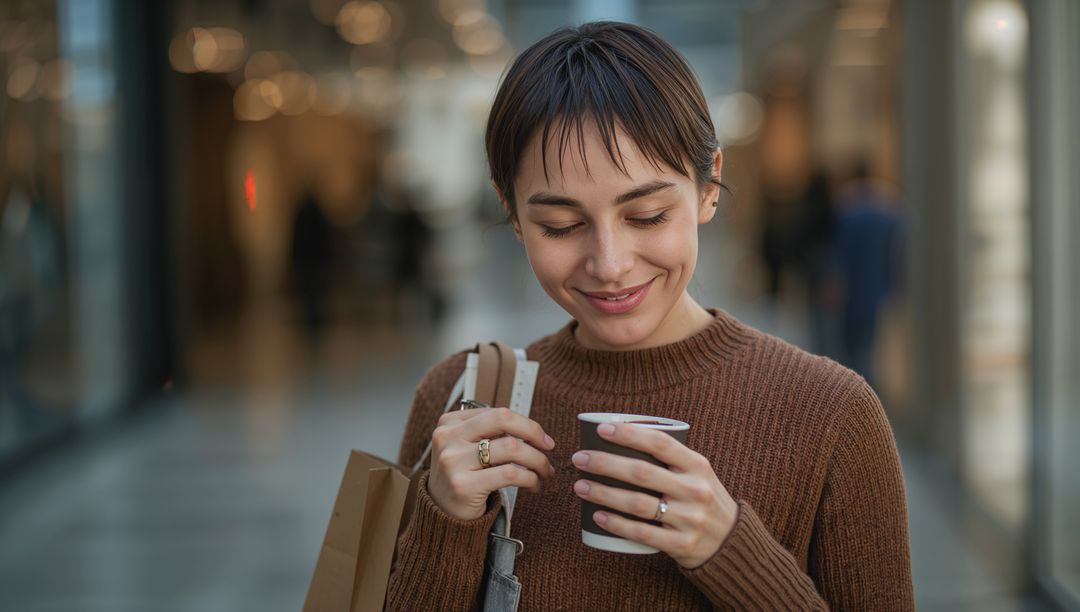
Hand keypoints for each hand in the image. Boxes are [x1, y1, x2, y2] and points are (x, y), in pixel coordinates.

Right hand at [428, 407, 556, 520]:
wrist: (442, 513)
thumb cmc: (463, 476)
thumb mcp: (467, 447)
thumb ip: (491, 433)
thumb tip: (532, 430)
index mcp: (450, 422)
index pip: (498, 413)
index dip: (526, 424)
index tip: (543, 438)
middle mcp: (448, 437)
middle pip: (503, 420)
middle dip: (533, 433)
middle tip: (548, 448)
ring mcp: (453, 460)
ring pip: (511, 447)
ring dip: (537, 460)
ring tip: (544, 472)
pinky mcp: (463, 485)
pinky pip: (509, 474)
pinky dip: (529, 478)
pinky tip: (533, 485)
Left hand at [571, 423, 738, 568]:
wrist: (731, 542)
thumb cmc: (702, 499)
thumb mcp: (697, 474)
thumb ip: (670, 458)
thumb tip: (622, 437)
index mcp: (698, 465)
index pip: (660, 443)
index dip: (629, 434)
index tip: (601, 429)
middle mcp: (695, 490)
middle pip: (642, 473)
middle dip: (605, 463)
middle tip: (579, 458)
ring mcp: (689, 519)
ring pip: (637, 504)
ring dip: (603, 493)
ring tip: (580, 486)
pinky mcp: (681, 544)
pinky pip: (642, 533)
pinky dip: (616, 524)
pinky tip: (596, 516)